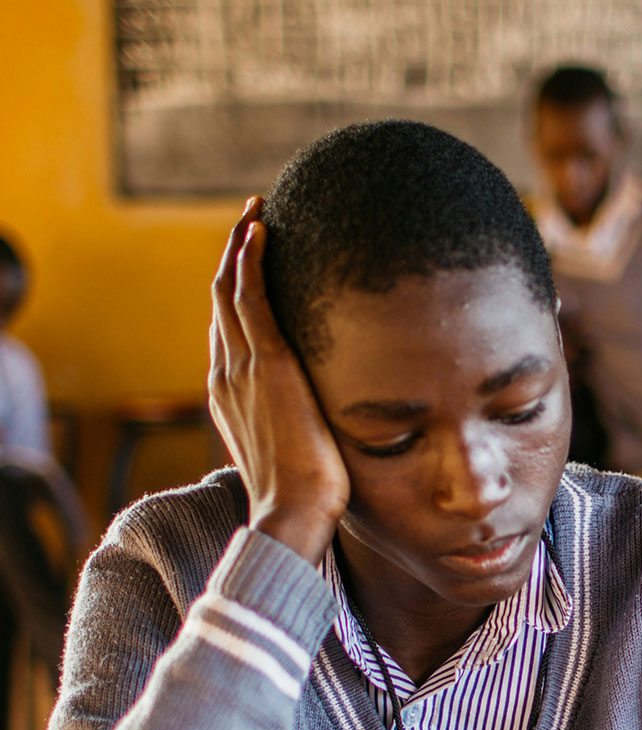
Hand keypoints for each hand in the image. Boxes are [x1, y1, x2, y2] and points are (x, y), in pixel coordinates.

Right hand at [209, 198, 349, 564]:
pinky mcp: (266, 364)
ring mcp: (241, 368)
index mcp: (232, 397)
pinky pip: (249, 297)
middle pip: (222, 303)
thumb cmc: (306, 497)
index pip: (230, 334)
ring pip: (229, 291)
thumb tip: (330, 423)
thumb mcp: (302, 451)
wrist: (293, 515)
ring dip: (239, 248)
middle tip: (251, 224)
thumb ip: (305, 426)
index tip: (252, 270)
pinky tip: (261, 231)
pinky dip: (250, 260)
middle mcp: (227, 376)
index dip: (237, 297)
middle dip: (233, 260)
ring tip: (255, 214)